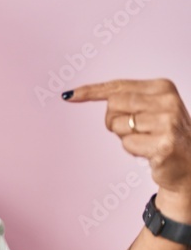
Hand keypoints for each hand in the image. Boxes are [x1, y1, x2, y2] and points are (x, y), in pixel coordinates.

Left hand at [64, 78, 190, 218]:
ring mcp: (167, 122)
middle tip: (133, 128)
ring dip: (124, 136)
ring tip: (146, 139)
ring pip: (118, 125)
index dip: (91, 91)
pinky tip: (150, 150)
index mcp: (162, 87)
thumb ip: (123, 99)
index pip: (117, 86)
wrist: (190, 162)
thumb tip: (74, 94)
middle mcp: (167, 101)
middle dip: (113, 120)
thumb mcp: (148, 108)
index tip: (69, 95)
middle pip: (113, 104)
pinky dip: (132, 149)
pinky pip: (127, 144)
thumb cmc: (163, 133)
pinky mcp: (164, 144)